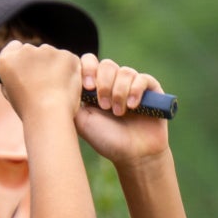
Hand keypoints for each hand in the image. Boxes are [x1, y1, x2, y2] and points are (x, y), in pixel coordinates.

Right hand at [0, 40, 81, 120]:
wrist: (49, 114)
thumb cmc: (29, 109)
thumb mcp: (11, 93)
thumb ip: (13, 77)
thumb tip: (18, 73)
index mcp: (8, 59)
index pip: (15, 47)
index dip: (23, 58)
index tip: (27, 68)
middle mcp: (26, 50)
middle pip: (35, 51)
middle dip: (40, 62)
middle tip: (44, 83)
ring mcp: (48, 51)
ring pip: (52, 55)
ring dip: (55, 66)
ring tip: (55, 88)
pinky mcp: (66, 55)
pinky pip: (68, 60)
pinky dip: (69, 70)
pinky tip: (66, 86)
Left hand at [72, 54, 169, 169]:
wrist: (133, 155)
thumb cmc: (106, 139)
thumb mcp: (81, 120)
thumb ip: (73, 99)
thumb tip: (66, 79)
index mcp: (96, 87)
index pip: (90, 62)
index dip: (88, 69)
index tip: (87, 87)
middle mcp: (114, 83)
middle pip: (107, 65)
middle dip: (104, 84)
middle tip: (104, 106)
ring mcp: (133, 85)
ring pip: (125, 71)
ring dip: (119, 92)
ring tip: (118, 113)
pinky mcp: (151, 90)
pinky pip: (142, 78)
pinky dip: (135, 90)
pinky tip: (132, 106)